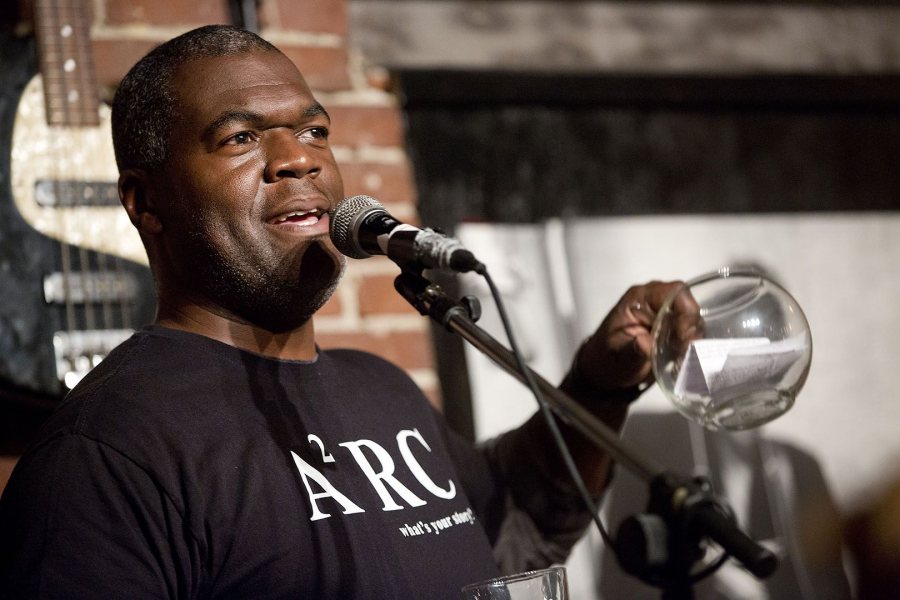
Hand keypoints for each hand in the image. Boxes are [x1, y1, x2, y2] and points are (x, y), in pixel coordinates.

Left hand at [572, 280, 698, 394]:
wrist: (605, 372)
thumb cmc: (607, 358)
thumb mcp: (617, 356)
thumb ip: (632, 349)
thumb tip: (645, 342)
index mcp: (639, 298)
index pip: (674, 292)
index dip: (685, 311)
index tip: (683, 336)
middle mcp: (656, 302)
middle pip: (689, 305)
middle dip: (691, 329)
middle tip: (684, 351)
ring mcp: (666, 316)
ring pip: (694, 320)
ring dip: (693, 340)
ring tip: (680, 357)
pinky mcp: (673, 331)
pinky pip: (692, 334)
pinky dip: (691, 347)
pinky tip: (682, 359)